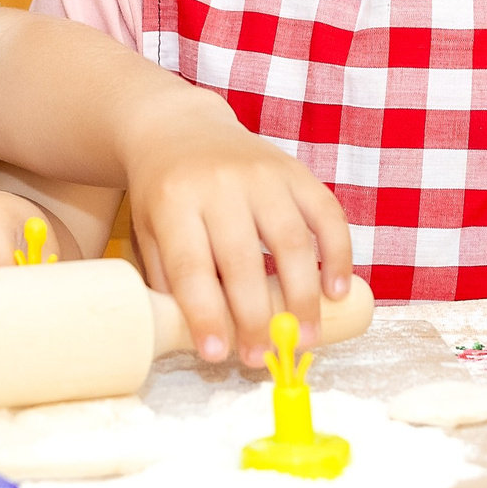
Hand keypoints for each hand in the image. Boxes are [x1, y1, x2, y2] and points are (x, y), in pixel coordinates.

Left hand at [123, 98, 353, 367]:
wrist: (181, 129)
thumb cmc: (163, 194)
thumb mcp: (149, 230)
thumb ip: (169, 279)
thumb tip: (200, 336)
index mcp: (174, 200)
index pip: (191, 266)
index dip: (206, 313)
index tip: (217, 354)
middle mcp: (220, 184)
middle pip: (243, 260)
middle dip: (256, 317)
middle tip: (263, 357)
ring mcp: (262, 174)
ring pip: (291, 241)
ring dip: (301, 297)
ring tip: (303, 338)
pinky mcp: (295, 170)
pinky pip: (326, 214)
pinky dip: (337, 255)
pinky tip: (335, 292)